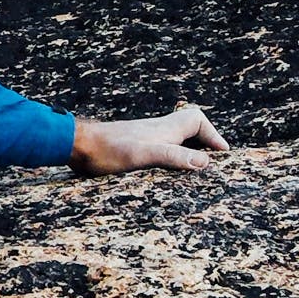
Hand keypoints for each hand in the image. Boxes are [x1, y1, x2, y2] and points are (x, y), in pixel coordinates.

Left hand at [69, 105, 228, 175]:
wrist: (76, 146)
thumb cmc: (107, 150)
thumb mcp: (143, 155)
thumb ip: (173, 156)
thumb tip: (205, 161)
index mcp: (163, 129)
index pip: (196, 120)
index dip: (212, 134)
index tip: (222, 155)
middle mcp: (156, 131)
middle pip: (188, 129)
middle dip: (204, 143)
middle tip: (214, 165)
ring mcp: (144, 139)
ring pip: (174, 140)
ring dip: (187, 152)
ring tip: (196, 174)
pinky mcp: (133, 150)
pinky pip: (160, 151)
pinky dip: (170, 161)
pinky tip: (165, 178)